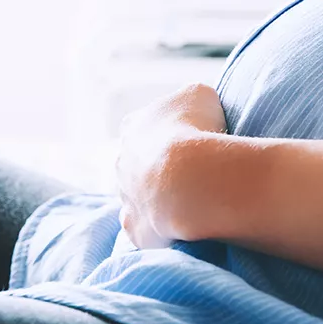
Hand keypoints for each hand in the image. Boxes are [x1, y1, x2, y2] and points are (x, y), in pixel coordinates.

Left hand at [115, 83, 226, 248]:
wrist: (191, 179)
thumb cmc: (197, 130)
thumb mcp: (201, 95)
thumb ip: (194, 99)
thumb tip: (198, 106)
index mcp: (133, 126)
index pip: (143, 126)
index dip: (167, 131)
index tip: (190, 137)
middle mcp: (121, 160)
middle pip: (138, 162)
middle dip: (160, 166)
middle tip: (194, 171)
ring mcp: (125, 196)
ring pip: (137, 195)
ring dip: (158, 196)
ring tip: (192, 197)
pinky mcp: (135, 227)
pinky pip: (142, 227)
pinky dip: (157, 226)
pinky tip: (177, 224)